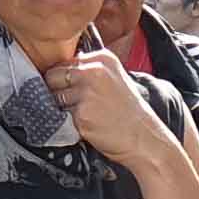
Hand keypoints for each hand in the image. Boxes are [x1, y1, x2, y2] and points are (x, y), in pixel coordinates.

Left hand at [51, 48, 177, 173]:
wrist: (144, 138)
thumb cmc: (129, 112)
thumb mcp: (115, 79)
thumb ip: (90, 70)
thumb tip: (61, 71)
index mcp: (102, 59)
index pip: (64, 62)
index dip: (63, 78)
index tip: (71, 88)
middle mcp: (93, 72)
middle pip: (53, 76)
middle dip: (57, 90)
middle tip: (74, 103)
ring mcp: (86, 93)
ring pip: (55, 97)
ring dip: (63, 108)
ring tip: (85, 114)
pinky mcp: (81, 114)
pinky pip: (61, 116)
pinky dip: (68, 122)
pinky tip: (87, 124)